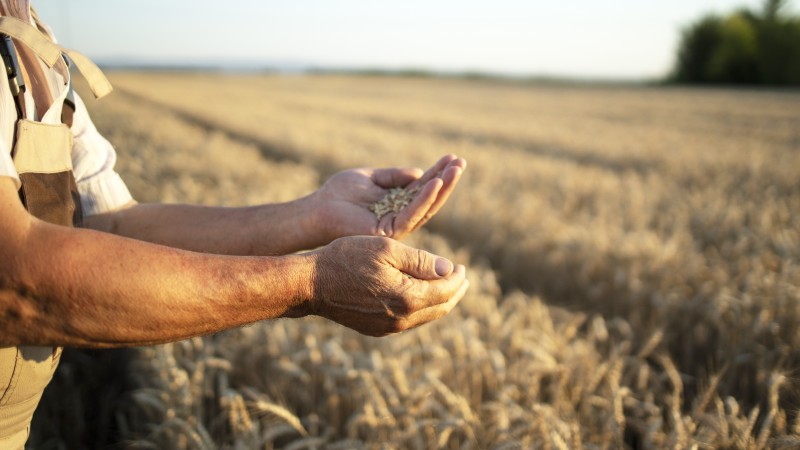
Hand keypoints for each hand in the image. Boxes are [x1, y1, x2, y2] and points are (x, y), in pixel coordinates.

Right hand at [299, 236, 468, 335]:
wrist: (311, 284)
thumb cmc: (347, 258)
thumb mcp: (387, 249)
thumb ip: (421, 261)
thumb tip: (449, 270)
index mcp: (408, 298)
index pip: (446, 290)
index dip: (458, 278)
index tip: (462, 266)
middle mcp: (401, 319)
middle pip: (440, 308)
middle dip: (455, 292)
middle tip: (462, 278)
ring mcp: (388, 328)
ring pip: (426, 317)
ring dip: (440, 301)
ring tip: (446, 286)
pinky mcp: (377, 329)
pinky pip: (409, 321)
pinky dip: (422, 308)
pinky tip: (420, 295)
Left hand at [314, 154, 465, 240]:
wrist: (317, 209)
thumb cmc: (339, 193)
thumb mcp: (370, 177)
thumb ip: (394, 175)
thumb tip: (420, 173)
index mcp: (397, 203)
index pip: (423, 187)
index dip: (438, 173)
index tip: (453, 157)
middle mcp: (400, 216)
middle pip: (430, 198)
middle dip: (446, 180)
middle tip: (461, 162)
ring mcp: (396, 226)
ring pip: (426, 207)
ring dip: (442, 188)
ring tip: (455, 170)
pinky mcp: (389, 231)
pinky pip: (411, 214)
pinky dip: (424, 199)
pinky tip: (435, 183)